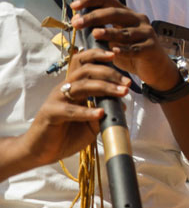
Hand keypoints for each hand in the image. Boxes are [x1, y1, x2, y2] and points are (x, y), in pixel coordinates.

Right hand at [20, 48, 125, 169]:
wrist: (42, 151)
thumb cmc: (67, 134)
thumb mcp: (91, 123)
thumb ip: (104, 112)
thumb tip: (122, 105)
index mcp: (75, 87)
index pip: (84, 63)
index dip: (98, 56)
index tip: (116, 56)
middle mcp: (65, 88)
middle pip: (86, 70)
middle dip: (110, 74)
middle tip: (127, 83)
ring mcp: (56, 99)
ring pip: (80, 86)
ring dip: (104, 88)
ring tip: (121, 93)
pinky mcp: (50, 113)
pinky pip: (70, 109)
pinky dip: (86, 111)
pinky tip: (100, 113)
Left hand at [69, 0, 177, 90]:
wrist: (156, 68)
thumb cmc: (130, 52)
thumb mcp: (113, 39)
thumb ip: (98, 30)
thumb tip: (76, 20)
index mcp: (127, 14)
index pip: (107, 0)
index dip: (90, 0)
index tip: (74, 6)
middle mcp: (138, 19)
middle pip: (115, 13)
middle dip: (94, 17)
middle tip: (77, 23)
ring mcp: (146, 33)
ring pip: (125, 31)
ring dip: (109, 32)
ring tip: (95, 34)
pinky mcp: (151, 47)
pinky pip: (135, 48)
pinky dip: (124, 50)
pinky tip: (113, 51)